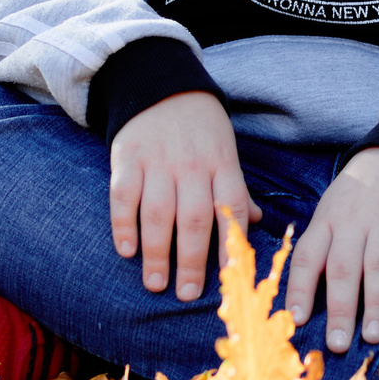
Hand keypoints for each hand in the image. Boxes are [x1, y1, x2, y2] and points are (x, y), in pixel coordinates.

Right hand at [108, 91, 258, 299]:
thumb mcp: (226, 151)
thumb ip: (235, 188)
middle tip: (186, 294)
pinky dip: (124, 225)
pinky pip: (124, 196)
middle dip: (192, 260)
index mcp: (222, 165)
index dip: (231, 245)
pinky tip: (127, 250)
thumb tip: (254, 222)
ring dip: (157, 253)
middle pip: (194, 218)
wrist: (161, 85)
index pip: (232, 208)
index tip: (229, 278)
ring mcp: (158, 162)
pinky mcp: (127, 157)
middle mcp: (192, 165)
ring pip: (159, 213)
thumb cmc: (199, 129)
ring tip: (155, 284)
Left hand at [284, 147, 378, 354]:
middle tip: (338, 343)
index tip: (296, 322)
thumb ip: (320, 246)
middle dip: (340, 308)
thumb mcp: (331, 209)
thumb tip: (304, 299)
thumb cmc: (360, 193)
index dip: (299, 290)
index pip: (306, 257)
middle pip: (343, 267)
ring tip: (374, 336)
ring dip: (377, 303)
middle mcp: (353, 220)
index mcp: (326, 220)